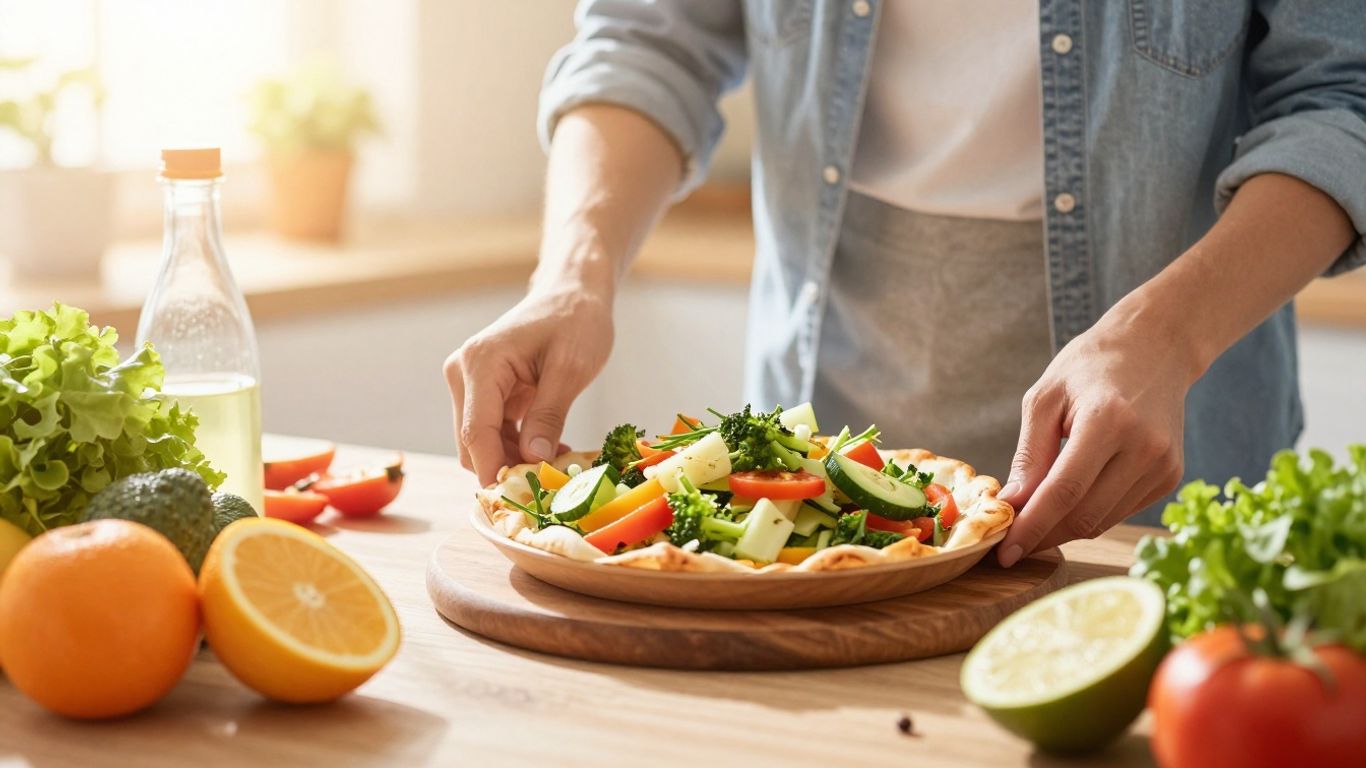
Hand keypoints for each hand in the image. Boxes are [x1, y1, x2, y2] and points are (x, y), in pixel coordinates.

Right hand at [444, 285, 612, 484]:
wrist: (572, 293)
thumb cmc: (575, 320)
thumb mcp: (570, 369)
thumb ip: (549, 415)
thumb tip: (532, 460)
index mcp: (481, 364)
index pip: (477, 433)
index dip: (495, 471)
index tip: (517, 500)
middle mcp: (464, 373)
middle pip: (473, 443)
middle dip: (507, 467)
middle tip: (552, 481)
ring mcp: (470, 382)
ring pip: (482, 442)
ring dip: (515, 458)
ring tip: (558, 461)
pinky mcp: (483, 390)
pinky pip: (493, 431)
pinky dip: (517, 445)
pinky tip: (550, 448)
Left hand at [996, 304, 1198, 565]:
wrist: (1155, 347)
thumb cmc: (1091, 366)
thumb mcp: (1045, 399)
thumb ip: (1029, 455)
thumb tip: (1013, 505)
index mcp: (1108, 421)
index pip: (1064, 493)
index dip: (1032, 528)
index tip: (1005, 554)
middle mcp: (1143, 448)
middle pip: (1085, 516)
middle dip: (1043, 536)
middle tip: (1011, 544)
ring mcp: (1163, 465)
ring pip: (1103, 521)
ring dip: (1064, 529)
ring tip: (1034, 521)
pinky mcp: (1170, 476)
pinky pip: (1120, 511)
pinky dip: (1090, 515)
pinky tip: (1070, 502)